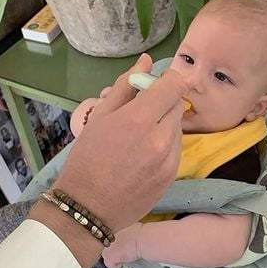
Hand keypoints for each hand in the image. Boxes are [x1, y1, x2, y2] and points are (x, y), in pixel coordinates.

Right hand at [29, 53, 189, 267]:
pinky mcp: (172, 175)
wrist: (88, 206)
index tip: (155, 84)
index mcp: (139, 118)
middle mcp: (161, 137)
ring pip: (178, 126)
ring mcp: (170, 158)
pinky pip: (177, 147)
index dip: (167, 80)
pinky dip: (166, 143)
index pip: (174, 84)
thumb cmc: (87, 156)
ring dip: (165, 122)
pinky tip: (145, 153)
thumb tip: (146, 61)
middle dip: (164, 101)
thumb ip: (126, 85)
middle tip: (142, 111)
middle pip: (178, 104)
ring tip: (140, 135)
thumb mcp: (100, 115)